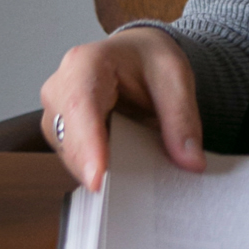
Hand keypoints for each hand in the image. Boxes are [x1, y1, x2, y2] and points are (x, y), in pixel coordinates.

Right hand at [38, 29, 203, 189]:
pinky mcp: (63, 134)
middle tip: (136, 193)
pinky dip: (99, 171)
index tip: (98, 180)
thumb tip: (191, 161)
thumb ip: (182, 118)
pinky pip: (76, 161)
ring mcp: (57, 113)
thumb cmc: (147, 59)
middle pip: (68, 137)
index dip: (86, 145)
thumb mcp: (175, 77)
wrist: (136, 55)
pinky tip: (124, 175)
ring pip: (69, 155)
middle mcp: (60, 87)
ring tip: (136, 180)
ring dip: (99, 171)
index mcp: (85, 63)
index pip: (79, 106)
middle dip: (97, 167)